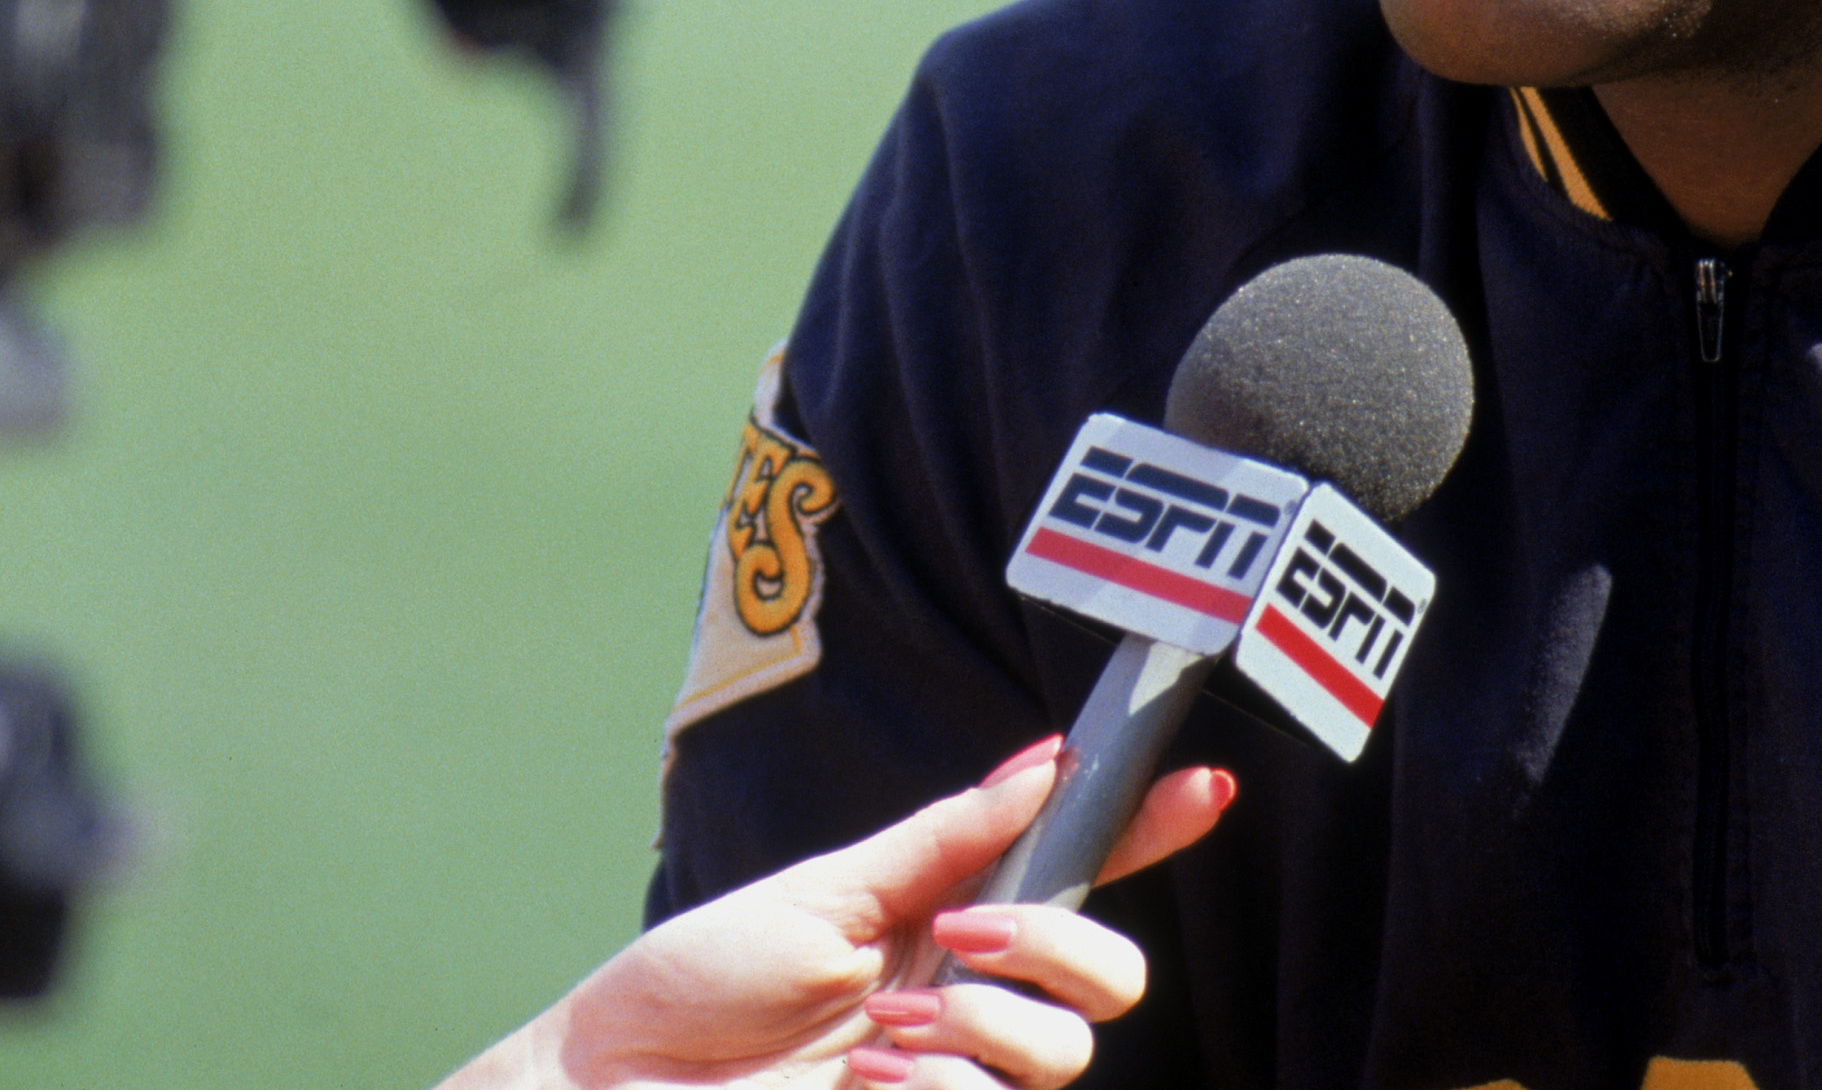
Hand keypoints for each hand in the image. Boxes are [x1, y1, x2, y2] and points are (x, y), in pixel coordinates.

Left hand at [445, 740, 1233, 1089]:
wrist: (617, 1078)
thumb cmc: (700, 982)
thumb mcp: (824, 890)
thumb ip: (940, 840)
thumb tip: (1044, 764)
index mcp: (951, 919)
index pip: (1079, 871)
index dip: (1150, 828)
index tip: (1203, 784)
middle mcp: (970, 999)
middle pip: (1112, 976)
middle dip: (1060, 944)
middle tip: (963, 935)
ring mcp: (955, 1075)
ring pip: (1064, 1050)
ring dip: (977, 1026)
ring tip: (880, 1026)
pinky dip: (933, 1086)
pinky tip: (863, 1079)